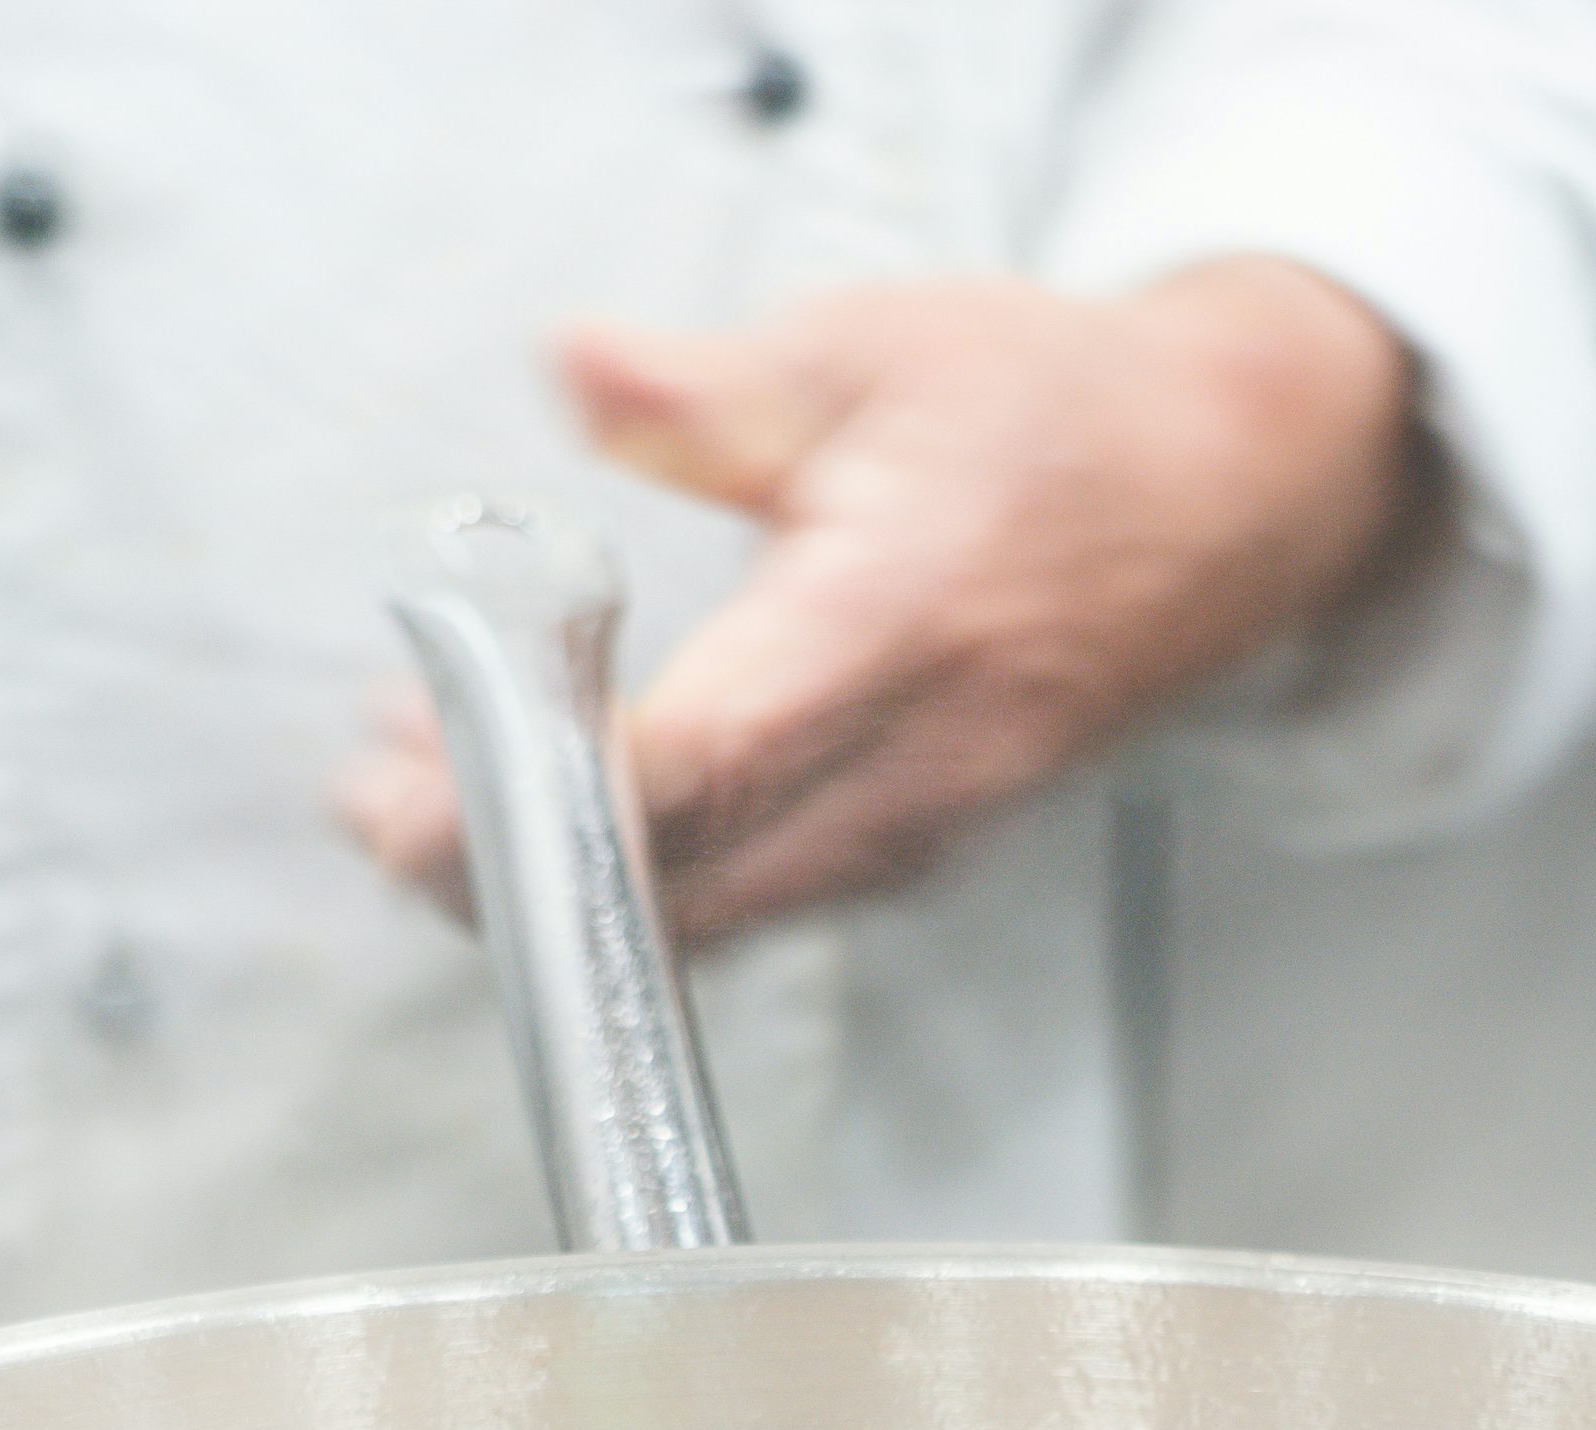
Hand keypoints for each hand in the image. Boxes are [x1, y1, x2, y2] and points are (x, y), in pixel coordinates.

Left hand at [340, 258, 1420, 942]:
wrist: (1224, 494)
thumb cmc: (1052, 416)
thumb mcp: (875, 347)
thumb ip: (709, 383)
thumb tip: (578, 370)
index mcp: (900, 624)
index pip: (701, 761)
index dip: (537, 800)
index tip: (408, 793)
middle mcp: (916, 761)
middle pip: (677, 879)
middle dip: (498, 863)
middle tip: (372, 798)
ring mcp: (918, 830)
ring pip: (703, 917)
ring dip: (548, 876)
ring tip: (424, 791)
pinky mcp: (907, 857)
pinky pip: (745, 906)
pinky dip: (627, 876)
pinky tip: (545, 806)